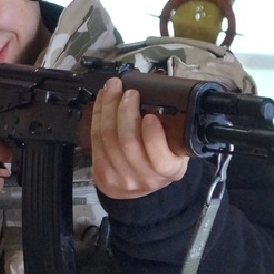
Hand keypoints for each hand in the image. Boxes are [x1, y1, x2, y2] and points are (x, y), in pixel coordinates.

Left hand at [89, 76, 188, 198]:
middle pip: (128, 142)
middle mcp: (145, 178)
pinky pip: (95, 140)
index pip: (160, 159)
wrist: (144, 183)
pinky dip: (97, 116)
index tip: (150, 116)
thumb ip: (175, 125)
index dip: (153, 135)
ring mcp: (121, 178)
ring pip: (107, 138)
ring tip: (112, 90)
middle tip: (129, 93)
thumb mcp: (178, 145)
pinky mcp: (101, 173)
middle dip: (125, 111)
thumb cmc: (162, 158)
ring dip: (107, 108)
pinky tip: (101, 103)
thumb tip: (167, 91)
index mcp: (169, 170)